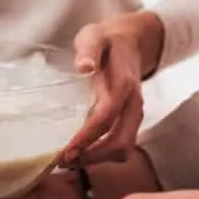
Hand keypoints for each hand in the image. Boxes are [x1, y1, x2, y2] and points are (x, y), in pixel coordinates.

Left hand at [61, 11, 162, 164]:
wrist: (132, 40)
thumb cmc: (107, 40)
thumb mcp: (94, 37)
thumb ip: (89, 50)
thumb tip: (84, 67)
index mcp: (123, 84)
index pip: (106, 117)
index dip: (87, 137)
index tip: (66, 150)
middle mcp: (133, 103)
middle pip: (120, 142)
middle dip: (93, 156)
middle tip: (63, 161)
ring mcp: (134, 113)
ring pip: (123, 147)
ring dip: (98, 158)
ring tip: (69, 160)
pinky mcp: (130, 119)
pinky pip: (120, 143)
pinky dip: (102, 153)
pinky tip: (81, 152)